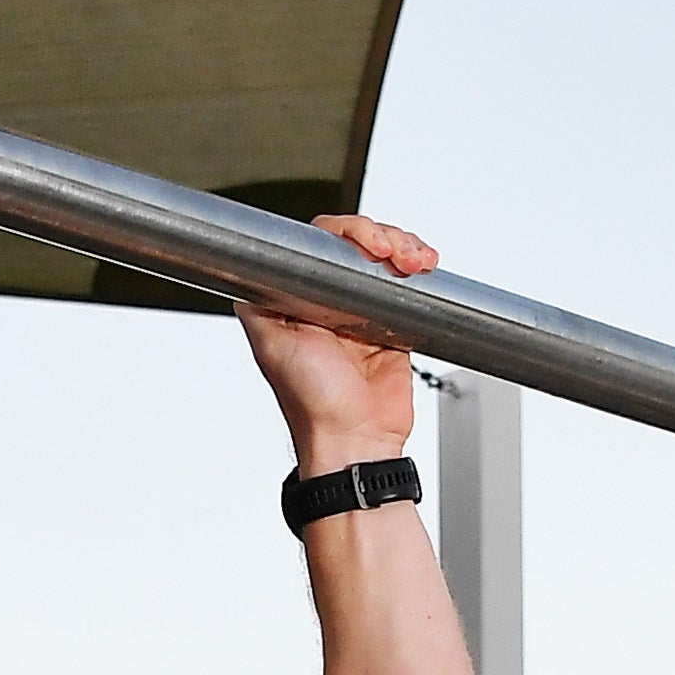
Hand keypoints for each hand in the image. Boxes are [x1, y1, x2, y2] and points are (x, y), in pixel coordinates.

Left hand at [238, 211, 441, 470]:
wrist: (356, 440)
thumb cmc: (313, 403)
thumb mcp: (270, 345)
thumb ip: (258, 303)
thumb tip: (251, 264)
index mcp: (294, 300)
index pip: (319, 244)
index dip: (345, 234)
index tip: (366, 246)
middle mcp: (325, 300)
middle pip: (354, 243)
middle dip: (381, 237)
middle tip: (394, 254)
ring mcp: (360, 309)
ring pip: (383, 257)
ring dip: (403, 248)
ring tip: (414, 263)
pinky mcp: (390, 323)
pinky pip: (405, 284)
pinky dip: (417, 270)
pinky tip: (423, 267)